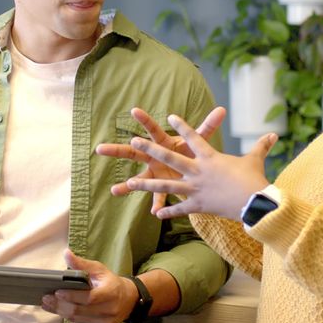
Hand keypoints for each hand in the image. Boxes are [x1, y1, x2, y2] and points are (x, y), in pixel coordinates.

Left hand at [40, 250, 137, 322]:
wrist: (128, 300)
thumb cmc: (110, 282)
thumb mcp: (99, 269)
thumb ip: (81, 264)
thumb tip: (66, 254)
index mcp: (111, 292)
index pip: (89, 298)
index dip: (72, 296)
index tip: (57, 292)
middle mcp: (110, 310)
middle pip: (79, 311)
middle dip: (60, 305)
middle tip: (46, 299)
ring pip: (77, 320)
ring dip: (61, 312)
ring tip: (49, 304)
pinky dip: (70, 319)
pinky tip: (63, 311)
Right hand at [97, 106, 225, 213]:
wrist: (194, 169)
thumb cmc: (192, 151)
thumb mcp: (200, 140)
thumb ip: (208, 126)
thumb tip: (222, 110)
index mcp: (163, 143)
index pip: (152, 129)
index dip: (144, 120)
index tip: (134, 110)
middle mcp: (154, 157)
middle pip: (133, 152)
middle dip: (117, 151)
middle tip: (100, 149)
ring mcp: (155, 172)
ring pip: (138, 178)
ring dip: (127, 185)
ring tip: (114, 191)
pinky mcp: (161, 185)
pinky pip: (156, 196)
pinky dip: (157, 203)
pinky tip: (154, 212)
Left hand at [121, 113, 275, 220]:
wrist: (255, 203)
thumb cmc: (255, 180)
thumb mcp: (255, 160)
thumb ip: (261, 146)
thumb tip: (274, 134)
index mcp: (211, 157)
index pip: (194, 138)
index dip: (182, 126)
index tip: (169, 116)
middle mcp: (199, 171)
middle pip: (170, 158)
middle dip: (151, 149)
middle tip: (134, 141)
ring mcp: (196, 189)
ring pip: (166, 186)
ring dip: (147, 184)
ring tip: (130, 182)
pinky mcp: (198, 205)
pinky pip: (180, 208)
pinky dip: (168, 211)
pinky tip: (155, 214)